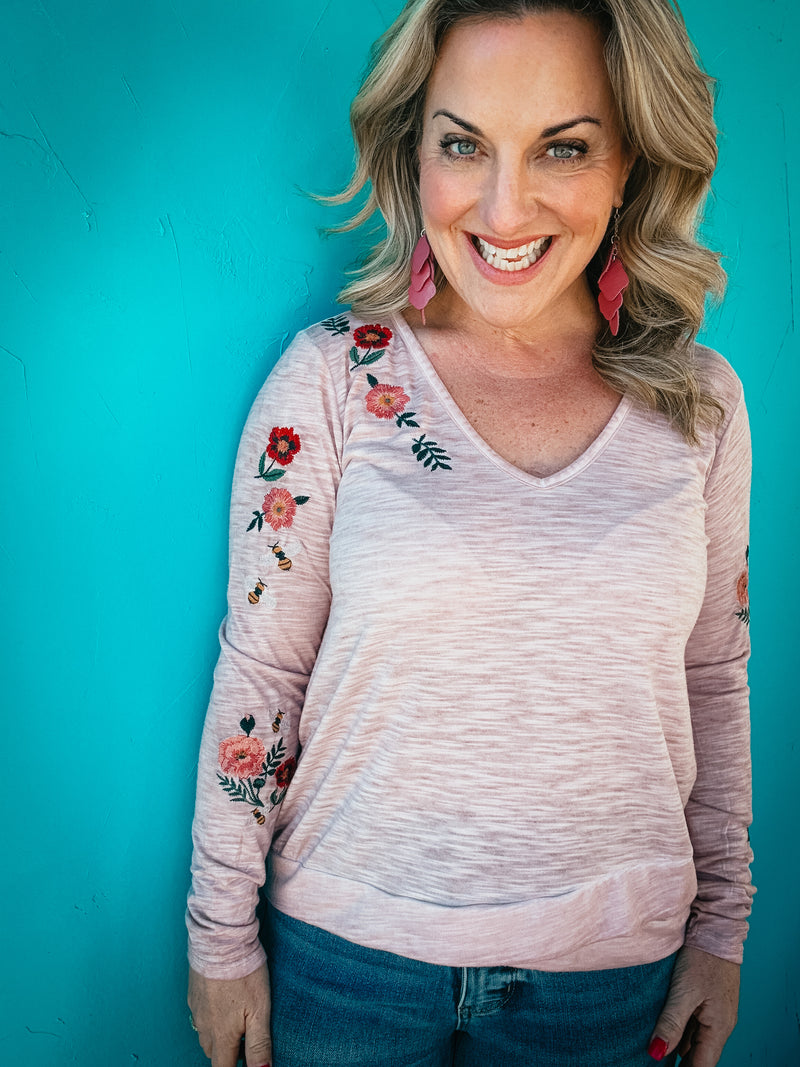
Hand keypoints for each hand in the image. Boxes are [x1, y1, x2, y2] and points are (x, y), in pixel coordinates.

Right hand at [188, 963, 271, 1066]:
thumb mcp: (259, 1010)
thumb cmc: (244, 973)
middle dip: (227, 1053)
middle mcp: (204, 1026)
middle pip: (213, 1052)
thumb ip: (259, 1044)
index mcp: (221, 1035)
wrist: (221, 940)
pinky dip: (212, 1015)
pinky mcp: (193, 992)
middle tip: (245, 1039)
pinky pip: (200, 1014)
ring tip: (237, 1019)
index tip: (244, 1061)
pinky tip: (224, 1000)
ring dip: (219, 1034)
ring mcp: (197, 1008)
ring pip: (205, 1033)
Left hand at [648, 945, 739, 1065]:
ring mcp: (715, 1012)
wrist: (715, 928)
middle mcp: (720, 1024)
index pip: (702, 1065)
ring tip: (654, 1050)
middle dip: (679, 1062)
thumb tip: (656, 1053)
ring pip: (694, 1039)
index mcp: (718, 1028)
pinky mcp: (708, 1000)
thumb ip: (671, 1023)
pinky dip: (680, 1030)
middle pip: (699, 1055)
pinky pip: (694, 1023)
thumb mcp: (684, 991)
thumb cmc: (702, 958)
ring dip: (677, 1046)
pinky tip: (663, 1030)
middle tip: (653, 1062)